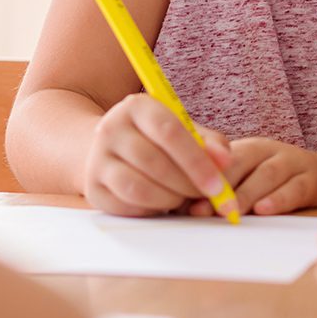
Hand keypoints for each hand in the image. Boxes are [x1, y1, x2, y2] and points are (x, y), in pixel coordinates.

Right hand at [81, 94, 236, 216]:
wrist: (112, 148)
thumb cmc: (158, 140)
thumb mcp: (185, 131)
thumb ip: (210, 144)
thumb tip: (224, 161)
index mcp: (137, 107)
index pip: (170, 132)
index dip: (197, 162)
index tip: (218, 186)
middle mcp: (111, 128)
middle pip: (154, 162)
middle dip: (187, 185)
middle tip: (205, 196)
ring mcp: (97, 159)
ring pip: (139, 188)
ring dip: (169, 200)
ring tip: (182, 198)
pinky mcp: (92, 188)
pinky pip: (127, 207)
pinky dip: (151, 211)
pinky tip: (162, 204)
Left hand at [188, 138, 316, 216]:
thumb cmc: (270, 182)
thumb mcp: (245, 178)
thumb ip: (218, 190)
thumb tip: (182, 210)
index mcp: (245, 149)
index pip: (220, 159)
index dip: (204, 179)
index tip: (187, 203)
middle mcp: (267, 150)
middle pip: (241, 163)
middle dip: (222, 187)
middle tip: (206, 210)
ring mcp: (291, 162)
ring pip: (267, 175)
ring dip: (247, 195)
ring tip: (232, 212)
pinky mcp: (312, 178)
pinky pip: (295, 188)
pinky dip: (279, 199)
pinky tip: (264, 210)